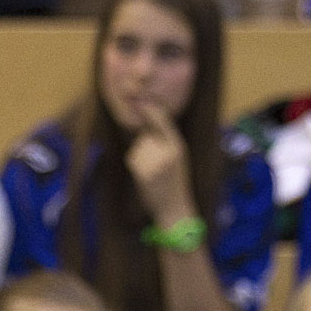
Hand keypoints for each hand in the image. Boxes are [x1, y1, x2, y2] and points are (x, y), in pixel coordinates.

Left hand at [125, 102, 192, 224]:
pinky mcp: (143, 171)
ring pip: (138, 147)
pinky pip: (132, 158)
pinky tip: (145, 178)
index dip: (149, 108)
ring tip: (152, 174)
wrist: (174, 210)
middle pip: (145, 136)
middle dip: (145, 146)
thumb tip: (146, 125)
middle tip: (157, 167)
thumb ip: (165, 142)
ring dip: (140, 158)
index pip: (162, 120)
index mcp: (178, 146)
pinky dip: (136, 166)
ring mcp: (154, 161)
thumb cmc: (174, 185)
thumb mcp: (177, 159)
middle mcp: (167, 151)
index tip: (140, 100)